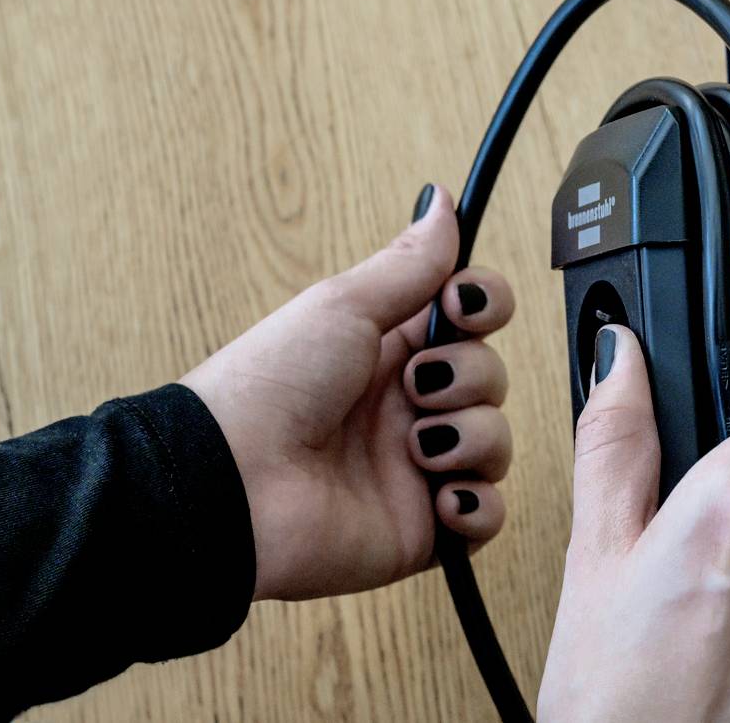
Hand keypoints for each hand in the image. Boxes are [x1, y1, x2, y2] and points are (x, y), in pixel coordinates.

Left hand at [182, 186, 515, 600]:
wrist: (234, 485)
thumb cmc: (270, 386)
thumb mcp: (344, 306)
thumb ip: (411, 261)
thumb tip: (443, 199)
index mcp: (390, 351)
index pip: (472, 320)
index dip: (485, 307)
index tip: (464, 305)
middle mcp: (409, 407)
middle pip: (491, 377)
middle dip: (468, 376)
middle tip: (415, 386)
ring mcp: (418, 469)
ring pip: (496, 442)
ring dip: (469, 437)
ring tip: (417, 448)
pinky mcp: (424, 529)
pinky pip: (487, 514)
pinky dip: (476, 504)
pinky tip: (440, 494)